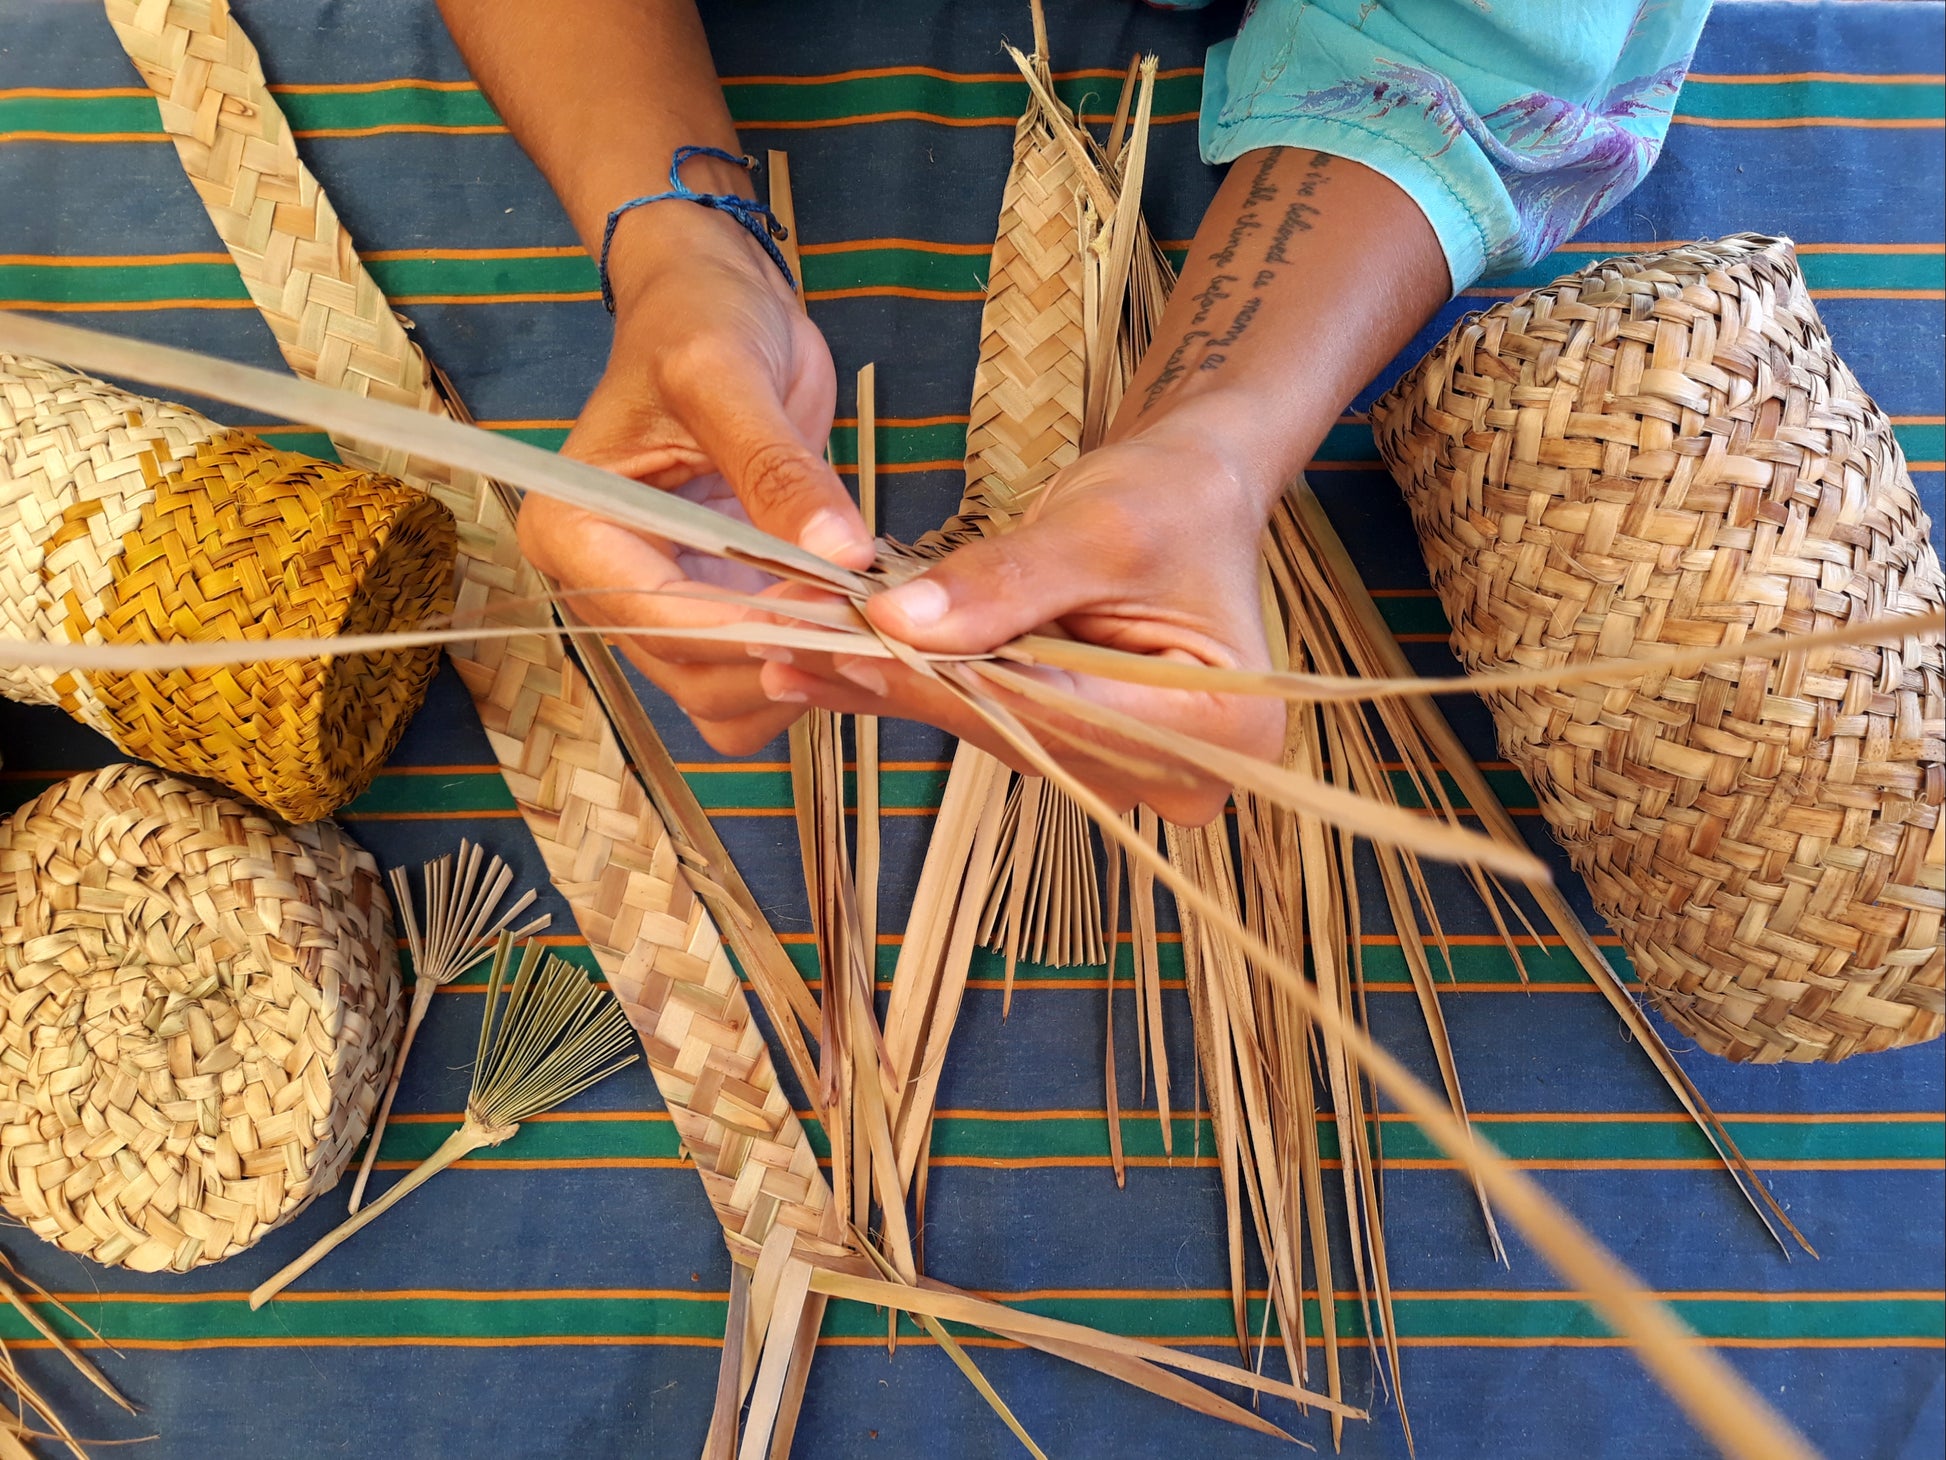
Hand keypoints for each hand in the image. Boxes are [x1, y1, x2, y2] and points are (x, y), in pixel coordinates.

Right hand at [517, 205, 873, 754]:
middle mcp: (602, 584)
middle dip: (783, 661)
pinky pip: (750, 681)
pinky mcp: (710, 611)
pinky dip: (802, 676)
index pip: (664, 618)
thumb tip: (839, 555)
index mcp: (577, 531)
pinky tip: (851, 631)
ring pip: (722, 699)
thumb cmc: (699, 320)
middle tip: (876, 626)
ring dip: (797, 681)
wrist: (716, 303)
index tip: (844, 617)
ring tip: (870, 628)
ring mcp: (658, 606)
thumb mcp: (731, 376)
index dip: (757, 631)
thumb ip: (779, 471)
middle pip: (693, 675)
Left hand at [757, 421, 1286, 823]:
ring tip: (794, 649)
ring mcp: (1128, 768)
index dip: (949, 681)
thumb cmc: (1172, 499)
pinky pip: (988, 720)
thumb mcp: (1098, 527)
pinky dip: (915, 684)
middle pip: (1021, 733)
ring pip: (993, 730)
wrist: (1194, 492)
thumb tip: (898, 624)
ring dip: (896, 686)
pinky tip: (829, 664)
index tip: (851, 644)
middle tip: (792, 647)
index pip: (1058, 712)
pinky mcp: (1081, 749)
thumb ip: (1006, 583)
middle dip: (906, 684)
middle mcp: (1181, 773)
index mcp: (1219, 729)